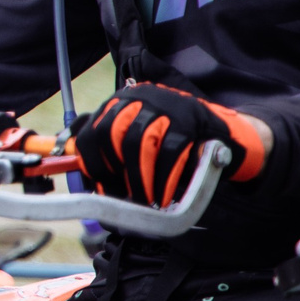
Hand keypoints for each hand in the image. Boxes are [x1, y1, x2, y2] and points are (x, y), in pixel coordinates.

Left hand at [69, 82, 268, 207]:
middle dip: (115, 171)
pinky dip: (163, 179)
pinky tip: (163, 196)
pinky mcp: (189, 121)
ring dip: (139, 179)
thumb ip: (109, 148)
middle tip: (121, 198)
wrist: (218, 131)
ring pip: (141, 144)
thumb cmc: (168, 139)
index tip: (99, 186)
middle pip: (112, 134)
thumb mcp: (137, 136)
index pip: (92, 130)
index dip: (91, 161)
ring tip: (143, 201)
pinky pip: (171, 153)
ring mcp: (164, 106)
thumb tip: (81, 171)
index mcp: (119, 102)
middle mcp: (138, 99)